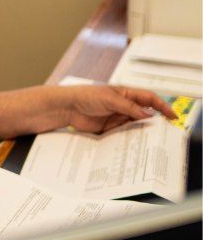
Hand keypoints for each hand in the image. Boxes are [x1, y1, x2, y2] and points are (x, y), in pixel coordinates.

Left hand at [61, 85, 176, 132]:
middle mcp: (123, 106)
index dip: (162, 106)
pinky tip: (136, 146)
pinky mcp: (110, 128)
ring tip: (152, 141)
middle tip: (165, 133)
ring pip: (136, 126)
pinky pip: (124, 134)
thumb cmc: (86, 96)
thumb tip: (148, 114)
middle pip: (144, 114)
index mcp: (125, 94)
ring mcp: (117, 117)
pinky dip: (131, 139)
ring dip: (143, 132)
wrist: (67, 107)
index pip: (148, 99)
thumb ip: (129, 107)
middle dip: (155, 122)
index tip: (172, 116)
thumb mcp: (110, 99)